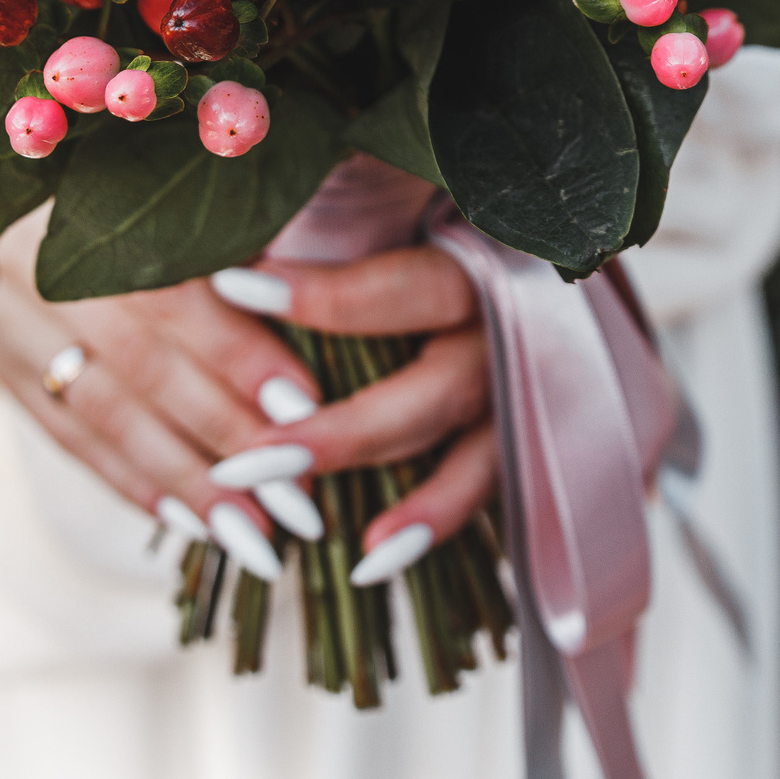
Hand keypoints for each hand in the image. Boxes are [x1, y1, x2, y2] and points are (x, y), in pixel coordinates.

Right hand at [0, 207, 324, 576]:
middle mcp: (42, 264)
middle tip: (295, 495)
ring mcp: (14, 321)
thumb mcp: (183, 186)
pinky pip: (72, 438)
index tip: (305, 406)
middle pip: (142, 365)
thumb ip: (238, 235)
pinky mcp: (7, 368)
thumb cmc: (137, 188)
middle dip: (225, 435)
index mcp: (90, 203)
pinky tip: (192, 522)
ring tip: (252, 532)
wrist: (12, 197)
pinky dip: (135, 483)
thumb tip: (314, 299)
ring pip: (106, 414)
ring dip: (186, 479)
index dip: (238, 352)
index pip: (171, 292)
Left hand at [205, 247, 495, 579]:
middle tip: (250, 459)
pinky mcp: (515, 440)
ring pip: (471, 456)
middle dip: (342, 431)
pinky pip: (479, 491)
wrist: (546, 268)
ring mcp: (519, 395)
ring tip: (327, 538)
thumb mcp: (392, 215)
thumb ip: (331, 226)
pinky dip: (430, 524)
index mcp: (475, 268)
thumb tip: (233, 230)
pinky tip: (370, 562)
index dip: (327, 296)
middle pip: (436, 391)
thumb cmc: (425, 236)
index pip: (404, 288)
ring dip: (406, 502)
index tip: (232, 292)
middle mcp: (508, 335)